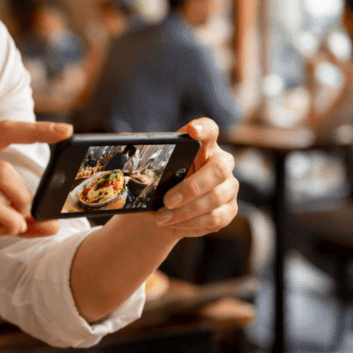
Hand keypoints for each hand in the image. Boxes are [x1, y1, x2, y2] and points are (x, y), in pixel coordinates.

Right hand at [0, 119, 69, 272]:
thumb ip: (16, 213)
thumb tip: (53, 225)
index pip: (2, 130)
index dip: (36, 130)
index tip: (66, 130)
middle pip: (3, 170)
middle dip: (23, 196)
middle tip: (28, 212)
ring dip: (14, 217)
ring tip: (13, 225)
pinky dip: (1, 228)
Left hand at [152, 118, 237, 237]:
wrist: (164, 213)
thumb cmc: (159, 184)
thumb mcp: (150, 170)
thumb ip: (142, 156)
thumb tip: (122, 143)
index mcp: (203, 146)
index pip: (210, 130)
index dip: (204, 128)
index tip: (192, 130)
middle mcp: (222, 163)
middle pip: (219, 169)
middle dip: (192, 187)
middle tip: (167, 200)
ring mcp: (229, 187)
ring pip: (216, 198)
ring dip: (185, 211)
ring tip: (162, 218)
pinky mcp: (230, 210)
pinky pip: (215, 218)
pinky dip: (192, 224)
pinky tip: (176, 224)